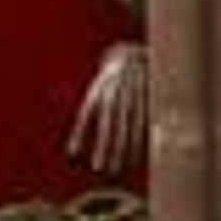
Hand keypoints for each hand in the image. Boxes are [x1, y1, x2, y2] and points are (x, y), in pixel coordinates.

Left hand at [67, 40, 147, 173]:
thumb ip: (92, 110)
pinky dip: (140, 139)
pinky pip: (145, 122)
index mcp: (100, 89)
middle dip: (104, 146)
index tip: (72, 154)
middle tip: (99, 168)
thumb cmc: (112, 76)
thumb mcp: (100, 86)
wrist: (134, 52)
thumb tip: (76, 142)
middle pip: (109, 123)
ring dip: (123, 148)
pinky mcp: (148, 97)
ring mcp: (133, 95)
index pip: (86, 114)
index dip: (79, 134)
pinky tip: (137, 155)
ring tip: (117, 167)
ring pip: (128, 125)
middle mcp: (116, 92)